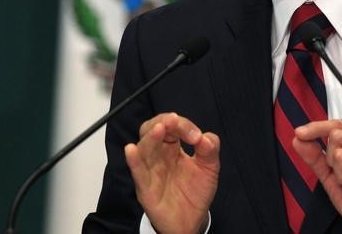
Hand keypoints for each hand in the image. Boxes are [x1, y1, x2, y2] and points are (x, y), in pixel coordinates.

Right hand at [125, 112, 219, 232]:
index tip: (197, 137)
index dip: (183, 125)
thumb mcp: (209, 167)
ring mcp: (150, 171)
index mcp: (173, 147)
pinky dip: (133, 160)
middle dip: (163, 122)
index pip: (172, 127)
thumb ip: (210, 150)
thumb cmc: (195, 191)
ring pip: (143, 149)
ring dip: (150, 137)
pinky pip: (137, 173)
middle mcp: (158, 155)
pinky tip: (131, 150)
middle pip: (151, 130)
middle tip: (174, 121)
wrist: (192, 221)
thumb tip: (206, 138)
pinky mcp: (146, 188)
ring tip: (160, 129)